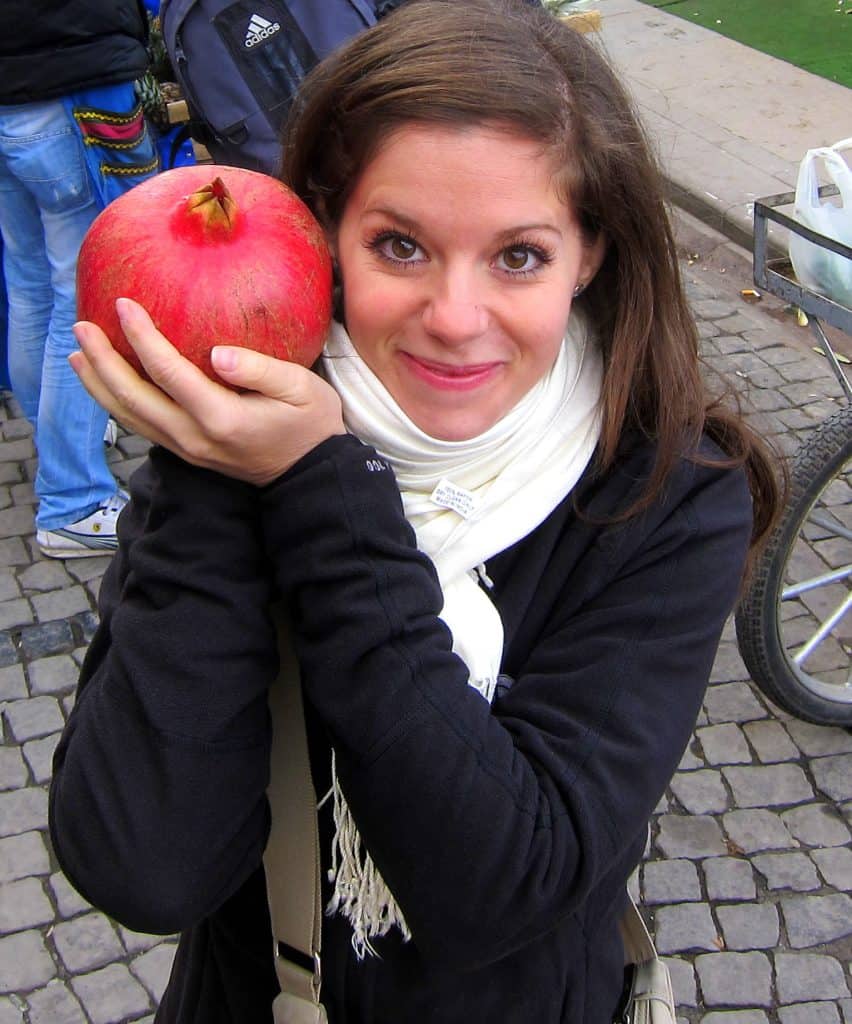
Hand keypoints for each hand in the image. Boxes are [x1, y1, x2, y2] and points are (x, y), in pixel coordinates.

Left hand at [70, 297, 344, 485]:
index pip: (167, 372)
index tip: (123, 303)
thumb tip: (217, 354)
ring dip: (99, 385)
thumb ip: (260, 370)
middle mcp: (194, 437)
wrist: (310, 473)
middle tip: (81, 326)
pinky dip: (116, 403)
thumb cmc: (311, 423)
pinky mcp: (186, 452)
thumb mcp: (301, 389)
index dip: (142, 336)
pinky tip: (107, 383)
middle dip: (102, 361)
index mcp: (221, 418)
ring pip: (129, 416)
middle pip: (132, 398)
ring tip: (78, 355)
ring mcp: (187, 449)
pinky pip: (142, 425)